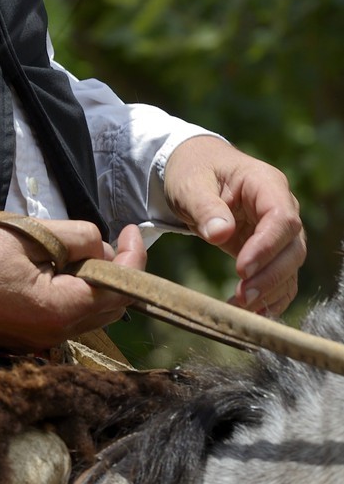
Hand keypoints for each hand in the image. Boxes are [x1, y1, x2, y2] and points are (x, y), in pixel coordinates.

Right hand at [0, 217, 146, 349]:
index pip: (117, 290)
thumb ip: (76, 240)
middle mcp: (52, 336)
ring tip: (78, 252)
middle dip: (117, 273)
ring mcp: (36, 343)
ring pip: (86, 315)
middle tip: (110, 240)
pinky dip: (71, 295)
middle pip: (108, 309)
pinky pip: (62, 318)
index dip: (133, 259)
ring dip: (93, 285)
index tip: (132, 230)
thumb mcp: (29, 235)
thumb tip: (104, 250)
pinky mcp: (21, 339)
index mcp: (57, 311)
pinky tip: (56, 271)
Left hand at [163, 136, 304, 316]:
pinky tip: (251, 313)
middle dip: (270, 275)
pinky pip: (281, 276)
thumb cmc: (192, 171)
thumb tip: (220, 233)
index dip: (266, 247)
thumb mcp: (190, 184)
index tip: (241, 269)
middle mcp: (282, 207)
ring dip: (269, 290)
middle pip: (293, 247)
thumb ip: (205, 207)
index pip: (281, 219)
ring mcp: (278, 230)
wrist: (194, 170)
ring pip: (290, 266)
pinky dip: (270, 296)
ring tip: (240, 307)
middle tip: (241, 296)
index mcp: (266, 184)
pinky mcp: (270, 249)